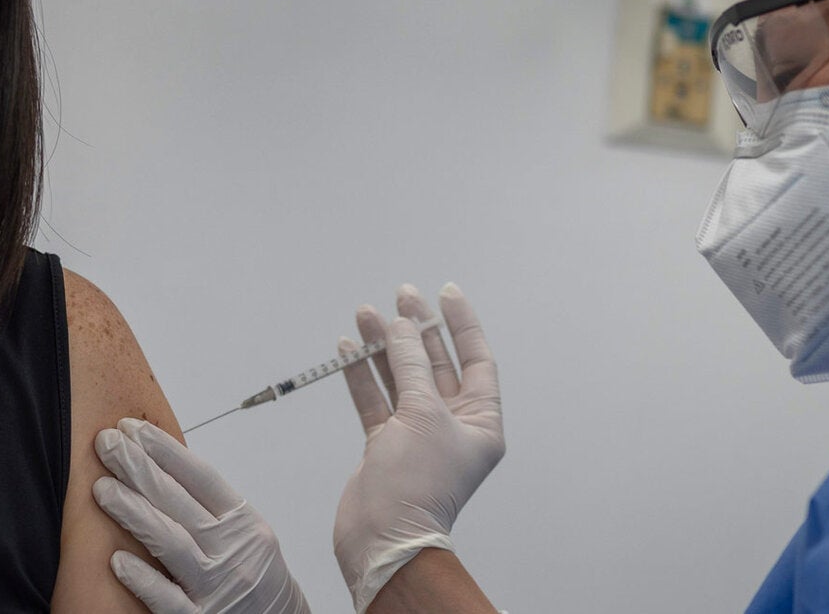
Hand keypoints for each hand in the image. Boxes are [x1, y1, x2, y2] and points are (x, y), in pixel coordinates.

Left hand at [93, 418, 310, 613]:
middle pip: (179, 502)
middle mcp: (232, 551)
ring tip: (102, 488)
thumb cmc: (257, 580)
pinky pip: (168, 600)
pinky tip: (117, 561)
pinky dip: (144, 580)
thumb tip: (160, 469)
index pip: (201, 477)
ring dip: (134, 512)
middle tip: (107, 443)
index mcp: (243, 524)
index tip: (133, 428)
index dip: (165, 450)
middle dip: (139, 467)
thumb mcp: (246, 536)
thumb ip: (210, 510)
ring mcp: (217, 587)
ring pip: (171, 542)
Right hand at [334, 283, 503, 612]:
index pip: (476, 359)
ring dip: (383, 346)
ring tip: (365, 314)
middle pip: (434, 363)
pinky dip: (361, 374)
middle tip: (400, 296)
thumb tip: (401, 326)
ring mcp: (417, 434)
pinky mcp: (385, 443)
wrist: (382, 536)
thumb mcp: (421, 414)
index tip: (445, 292)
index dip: (461, 323)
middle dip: (416, 329)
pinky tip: (348, 348)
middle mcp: (452, 426)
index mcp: (480, 421)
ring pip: (400, 377)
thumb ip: (410, 365)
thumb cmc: (416, 485)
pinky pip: (375, 399)